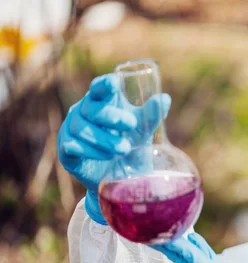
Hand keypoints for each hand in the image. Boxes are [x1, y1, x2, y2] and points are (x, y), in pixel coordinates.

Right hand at [57, 73, 170, 223]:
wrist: (119, 177)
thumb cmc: (130, 145)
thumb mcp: (142, 131)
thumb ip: (151, 115)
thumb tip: (164, 98)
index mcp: (101, 102)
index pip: (98, 88)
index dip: (104, 85)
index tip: (115, 84)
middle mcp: (82, 112)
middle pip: (90, 108)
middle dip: (111, 116)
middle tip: (131, 125)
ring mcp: (71, 130)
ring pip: (81, 129)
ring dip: (104, 138)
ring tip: (124, 149)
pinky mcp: (66, 150)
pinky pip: (72, 147)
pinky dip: (90, 151)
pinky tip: (106, 156)